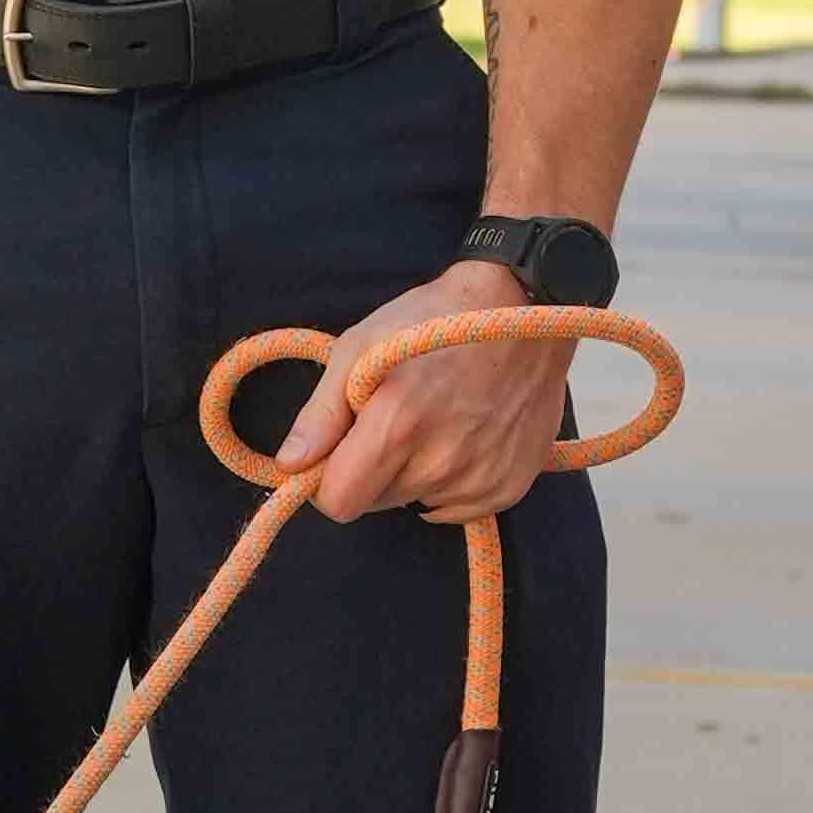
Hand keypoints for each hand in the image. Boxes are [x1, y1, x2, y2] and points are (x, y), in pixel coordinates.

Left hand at [275, 257, 574, 525]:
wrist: (521, 305)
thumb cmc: (432, 319)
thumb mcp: (362, 347)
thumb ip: (322, 413)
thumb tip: (290, 465)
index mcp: (396, 427)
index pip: (338, 503)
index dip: (327, 481)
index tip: (337, 452)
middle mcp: (440, 463)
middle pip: (374, 503)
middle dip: (370, 471)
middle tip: (392, 421)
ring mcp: (479, 480)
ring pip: (414, 503)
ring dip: (411, 474)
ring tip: (433, 421)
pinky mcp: (507, 487)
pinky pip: (454, 507)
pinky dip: (449, 481)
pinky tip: (462, 436)